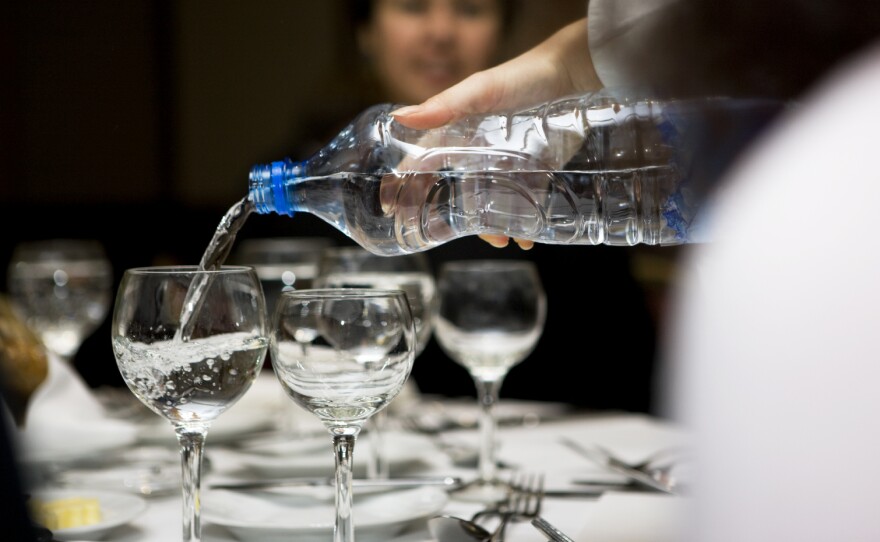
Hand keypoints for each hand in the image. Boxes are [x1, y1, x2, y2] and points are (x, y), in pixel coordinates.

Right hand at [389, 17, 601, 249]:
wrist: (573, 75)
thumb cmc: (522, 76)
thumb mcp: (480, 90)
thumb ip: (444, 105)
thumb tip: (400, 118)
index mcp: (455, 132)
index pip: (422, 163)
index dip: (404, 186)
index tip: (392, 211)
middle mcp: (476, 152)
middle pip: (454, 192)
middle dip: (448, 219)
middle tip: (447, 237)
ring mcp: (504, 165)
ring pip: (487, 204)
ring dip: (490, 227)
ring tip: (501, 240)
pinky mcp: (533, 172)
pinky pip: (522, 203)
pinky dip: (522, 224)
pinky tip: (526, 237)